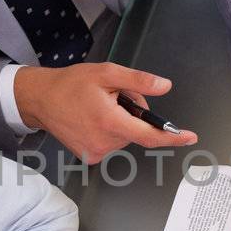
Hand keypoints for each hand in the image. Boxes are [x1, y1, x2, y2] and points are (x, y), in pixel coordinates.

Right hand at [14, 62, 196, 163]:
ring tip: (99, 107)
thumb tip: (163, 86)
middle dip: (133, 113)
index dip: (172, 137)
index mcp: (109, 120)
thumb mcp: (107, 73)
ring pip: (124, 137)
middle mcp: (103, 141)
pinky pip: (111, 143)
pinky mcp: (89, 156)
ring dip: (120, 122)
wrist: (40, 99)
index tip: (189, 137)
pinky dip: (108, 131)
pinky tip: (93, 120)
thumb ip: (138, 81)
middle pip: (136, 131)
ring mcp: (95, 152)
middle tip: (114, 98)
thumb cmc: (70, 85)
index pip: (149, 134)